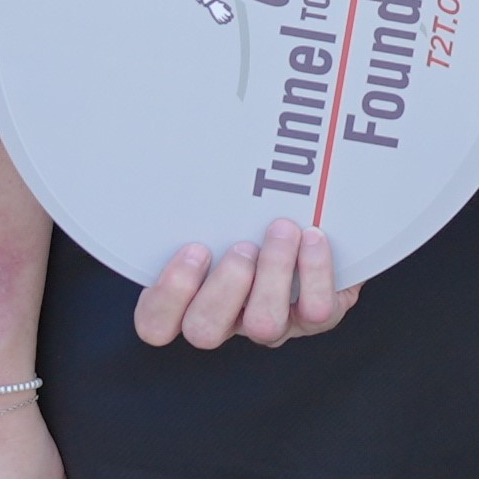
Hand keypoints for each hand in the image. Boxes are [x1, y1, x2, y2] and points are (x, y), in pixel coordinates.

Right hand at [132, 218, 358, 349]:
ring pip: (262, 325)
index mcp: (191, 297)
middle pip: (204, 331)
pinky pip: (314, 310)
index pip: (155, 324)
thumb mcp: (220, 208)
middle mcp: (228, 319)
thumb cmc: (252, 213)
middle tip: (242, 245)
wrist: (323, 225)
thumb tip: (183, 147)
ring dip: (272, 272)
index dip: (169, 295)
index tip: (195, 248)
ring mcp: (270, 322)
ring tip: (282, 229)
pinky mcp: (314, 319)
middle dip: (224, 286)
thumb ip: (197, 197)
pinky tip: (312, 237)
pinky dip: (315, 271)